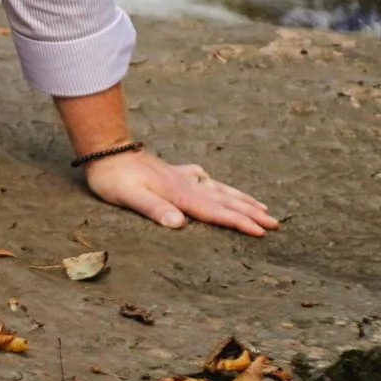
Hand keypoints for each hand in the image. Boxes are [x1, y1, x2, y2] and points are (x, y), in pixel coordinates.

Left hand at [83, 150, 278, 235]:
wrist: (104, 149)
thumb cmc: (113, 177)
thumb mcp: (128, 196)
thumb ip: (153, 209)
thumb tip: (178, 224)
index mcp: (179, 193)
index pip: (215, 211)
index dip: (239, 222)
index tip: (262, 231)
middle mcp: (185, 184)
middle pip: (224, 200)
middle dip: (250, 213)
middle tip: (276, 223)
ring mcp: (180, 176)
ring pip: (218, 189)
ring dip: (241, 199)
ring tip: (263, 207)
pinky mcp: (172, 171)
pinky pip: (203, 179)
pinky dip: (217, 184)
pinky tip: (216, 184)